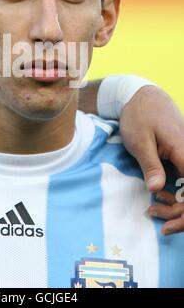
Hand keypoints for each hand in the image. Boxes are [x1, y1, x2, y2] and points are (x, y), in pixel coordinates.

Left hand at [120, 85, 183, 234]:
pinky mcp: (183, 155)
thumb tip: (157, 189)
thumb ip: (150, 165)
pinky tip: (158, 195)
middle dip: (179, 211)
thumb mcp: (139, 141)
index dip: (183, 210)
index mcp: (183, 149)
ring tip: (153, 206)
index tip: (168, 222)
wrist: (142, 95)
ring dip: (177, 203)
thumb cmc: (138, 115)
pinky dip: (176, 191)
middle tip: (154, 214)